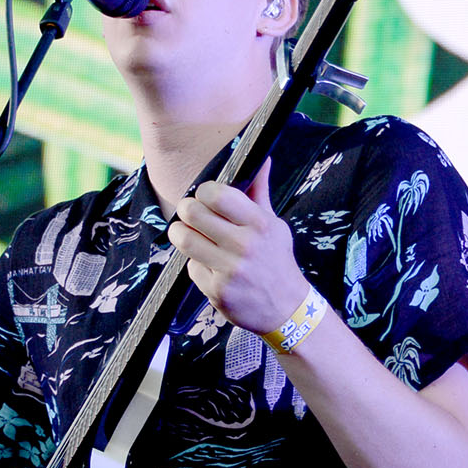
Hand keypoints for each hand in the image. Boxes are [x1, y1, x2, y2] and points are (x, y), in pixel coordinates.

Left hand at [168, 160, 312, 334]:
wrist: (287, 309)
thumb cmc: (277, 261)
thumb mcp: (273, 225)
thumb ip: (259, 192)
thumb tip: (262, 158)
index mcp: (258, 224)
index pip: (215, 194)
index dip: (203, 192)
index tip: (206, 198)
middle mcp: (244, 245)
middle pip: (192, 213)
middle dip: (186, 210)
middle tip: (190, 214)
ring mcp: (229, 270)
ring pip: (184, 239)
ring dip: (180, 234)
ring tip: (189, 235)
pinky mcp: (216, 291)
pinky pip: (191, 267)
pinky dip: (196, 264)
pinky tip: (209, 265)